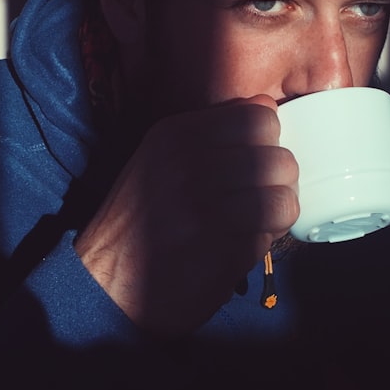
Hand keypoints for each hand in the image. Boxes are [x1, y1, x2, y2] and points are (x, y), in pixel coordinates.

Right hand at [73, 94, 298, 335]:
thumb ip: (211, 131)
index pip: (261, 115)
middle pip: (280, 157)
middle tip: (259, 195)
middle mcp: (190, 164)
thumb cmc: (142, 217)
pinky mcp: (219, 251)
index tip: (254, 158)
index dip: (267, 140)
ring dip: (276, 214)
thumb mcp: (160, 156)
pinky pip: (269, 237)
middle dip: (278, 180)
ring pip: (283, 198)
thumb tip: (268, 109)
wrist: (106, 281)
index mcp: (177, 133)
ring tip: (255, 221)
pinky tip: (238, 245)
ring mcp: (205, 209)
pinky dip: (261, 242)